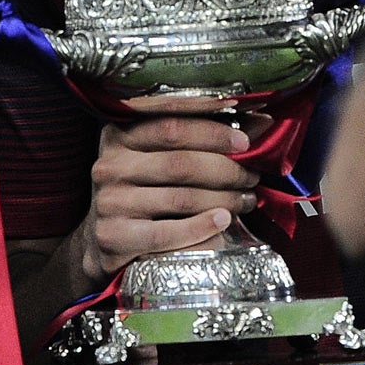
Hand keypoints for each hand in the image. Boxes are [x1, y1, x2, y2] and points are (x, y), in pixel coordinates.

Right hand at [74, 95, 260, 282]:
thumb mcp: (157, 158)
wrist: (104, 241)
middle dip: (225, 169)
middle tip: (251, 176)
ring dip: (223, 199)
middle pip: (180, 163)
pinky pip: (167, 233)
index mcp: (119, 135)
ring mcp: (109, 201)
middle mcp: (109, 165)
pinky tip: (223, 222)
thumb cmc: (142, 192)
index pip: (171, 123)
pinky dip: (202, 227)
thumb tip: (261, 123)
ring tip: (245, 200)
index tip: (245, 141)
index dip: (212, 130)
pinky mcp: (113, 237)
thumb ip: (199, 137)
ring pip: (180, 198)